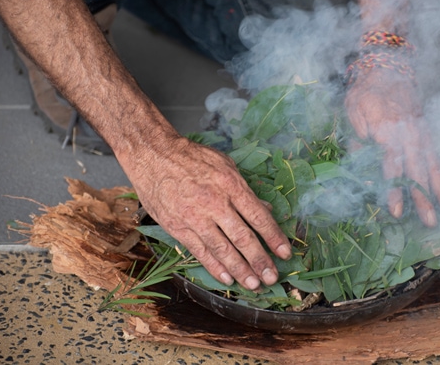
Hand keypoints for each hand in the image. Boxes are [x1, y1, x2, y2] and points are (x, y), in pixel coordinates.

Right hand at [126, 136, 291, 290]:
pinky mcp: (177, 227)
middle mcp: (215, 203)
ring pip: (222, 250)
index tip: (286, 253)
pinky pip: (200, 252)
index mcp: (231, 185)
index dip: (274, 237)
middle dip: (260, 260)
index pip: (258, 216)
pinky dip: (214, 267)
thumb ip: (245, 189)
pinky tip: (227, 279)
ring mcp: (195, 217)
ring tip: (254, 284)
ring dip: (240, 270)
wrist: (154, 155)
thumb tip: (266, 208)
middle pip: (243, 238)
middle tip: (272, 277)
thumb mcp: (225, 164)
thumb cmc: (192, 157)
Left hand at [345, 68, 439, 225]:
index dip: (394, 189)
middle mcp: (410, 135)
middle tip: (430, 222)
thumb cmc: (365, 94)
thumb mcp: (353, 113)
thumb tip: (365, 172)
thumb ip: (359, 142)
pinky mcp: (429, 138)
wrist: (387, 69)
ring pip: (435, 168)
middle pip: (418, 171)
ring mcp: (423, 136)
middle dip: (425, 198)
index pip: (392, 165)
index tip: (396, 211)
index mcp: (388, 129)